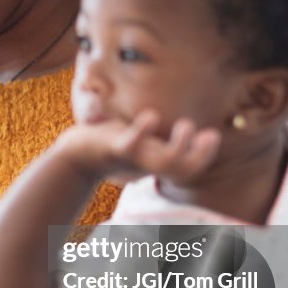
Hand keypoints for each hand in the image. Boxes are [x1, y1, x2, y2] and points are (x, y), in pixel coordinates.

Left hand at [56, 110, 220, 184]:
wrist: (74, 154)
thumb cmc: (108, 145)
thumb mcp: (136, 142)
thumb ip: (154, 138)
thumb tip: (174, 121)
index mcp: (154, 162)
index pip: (187, 168)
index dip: (205, 155)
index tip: (212, 134)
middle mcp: (145, 164)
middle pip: (181, 170)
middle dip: (201, 155)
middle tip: (210, 134)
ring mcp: (131, 157)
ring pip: (162, 163)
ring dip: (179, 147)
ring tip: (187, 124)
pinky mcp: (113, 147)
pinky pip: (129, 144)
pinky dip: (141, 132)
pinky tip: (151, 116)